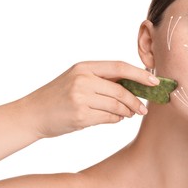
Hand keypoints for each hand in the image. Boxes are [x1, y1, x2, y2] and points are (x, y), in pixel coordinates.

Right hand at [21, 61, 158, 137]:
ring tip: (129, 114)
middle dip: (136, 101)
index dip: (140, 74)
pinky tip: (115, 119)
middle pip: (121, 90)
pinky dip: (116, 120)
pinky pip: (108, 118)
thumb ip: (103, 80)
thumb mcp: (78, 79)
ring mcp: (81, 98)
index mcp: (84, 67)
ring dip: (127, 112)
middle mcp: (83, 80)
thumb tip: (135, 86)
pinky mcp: (80, 116)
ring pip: (117, 106)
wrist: (33, 113)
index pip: (120, 67)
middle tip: (143, 109)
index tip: (155, 82)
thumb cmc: (59, 96)